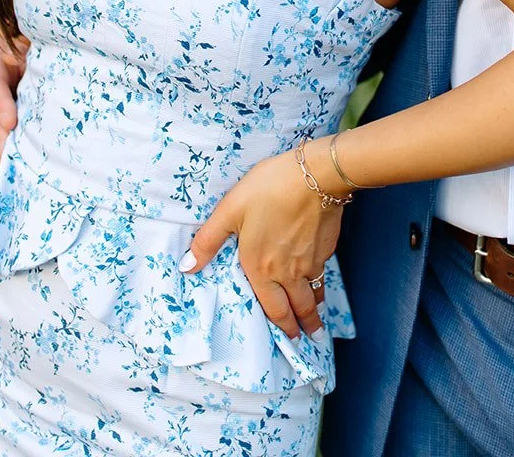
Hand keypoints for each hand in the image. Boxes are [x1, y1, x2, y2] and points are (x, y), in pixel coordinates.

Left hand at [181, 145, 344, 340]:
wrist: (315, 175)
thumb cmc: (269, 190)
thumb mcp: (230, 210)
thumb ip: (209, 240)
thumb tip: (187, 268)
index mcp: (262, 268)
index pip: (273, 308)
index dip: (281, 326)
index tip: (289, 339)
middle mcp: (288, 272)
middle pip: (299, 307)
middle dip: (304, 325)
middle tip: (308, 338)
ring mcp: (311, 260)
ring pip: (314, 292)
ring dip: (315, 309)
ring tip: (316, 318)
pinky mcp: (327, 246)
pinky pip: (322, 272)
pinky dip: (322, 283)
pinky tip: (320, 278)